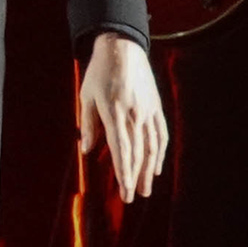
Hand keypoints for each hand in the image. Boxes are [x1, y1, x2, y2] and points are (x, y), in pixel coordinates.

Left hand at [78, 34, 168, 202]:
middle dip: (135, 177)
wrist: (122, 49)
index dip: (123, 170)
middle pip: (137, 152)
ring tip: (145, 190)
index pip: (121, 148)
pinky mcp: (156, 107)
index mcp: (114, 111)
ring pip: (152, 147)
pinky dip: (160, 153)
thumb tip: (86, 149)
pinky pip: (161, 134)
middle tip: (132, 197)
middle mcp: (134, 114)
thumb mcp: (86, 96)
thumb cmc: (99, 73)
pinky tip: (156, 167)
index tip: (124, 189)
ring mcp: (148, 111)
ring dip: (149, 170)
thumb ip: (88, 124)